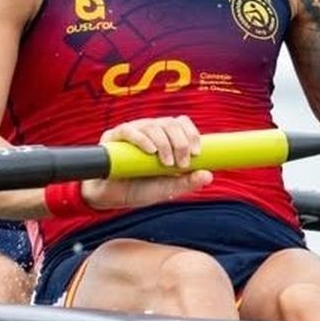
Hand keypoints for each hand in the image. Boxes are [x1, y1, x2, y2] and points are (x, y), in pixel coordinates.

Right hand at [81, 115, 212, 209]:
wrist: (110, 198)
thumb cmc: (139, 189)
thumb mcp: (167, 188)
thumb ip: (186, 182)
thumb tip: (209, 176)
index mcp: (164, 138)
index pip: (181, 123)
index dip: (191, 133)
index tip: (197, 153)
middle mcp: (150, 130)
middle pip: (170, 123)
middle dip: (181, 142)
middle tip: (182, 164)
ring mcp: (132, 132)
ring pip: (153, 126)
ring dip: (165, 144)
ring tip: (166, 164)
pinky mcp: (114, 137)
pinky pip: (130, 130)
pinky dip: (142, 139)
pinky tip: (150, 151)